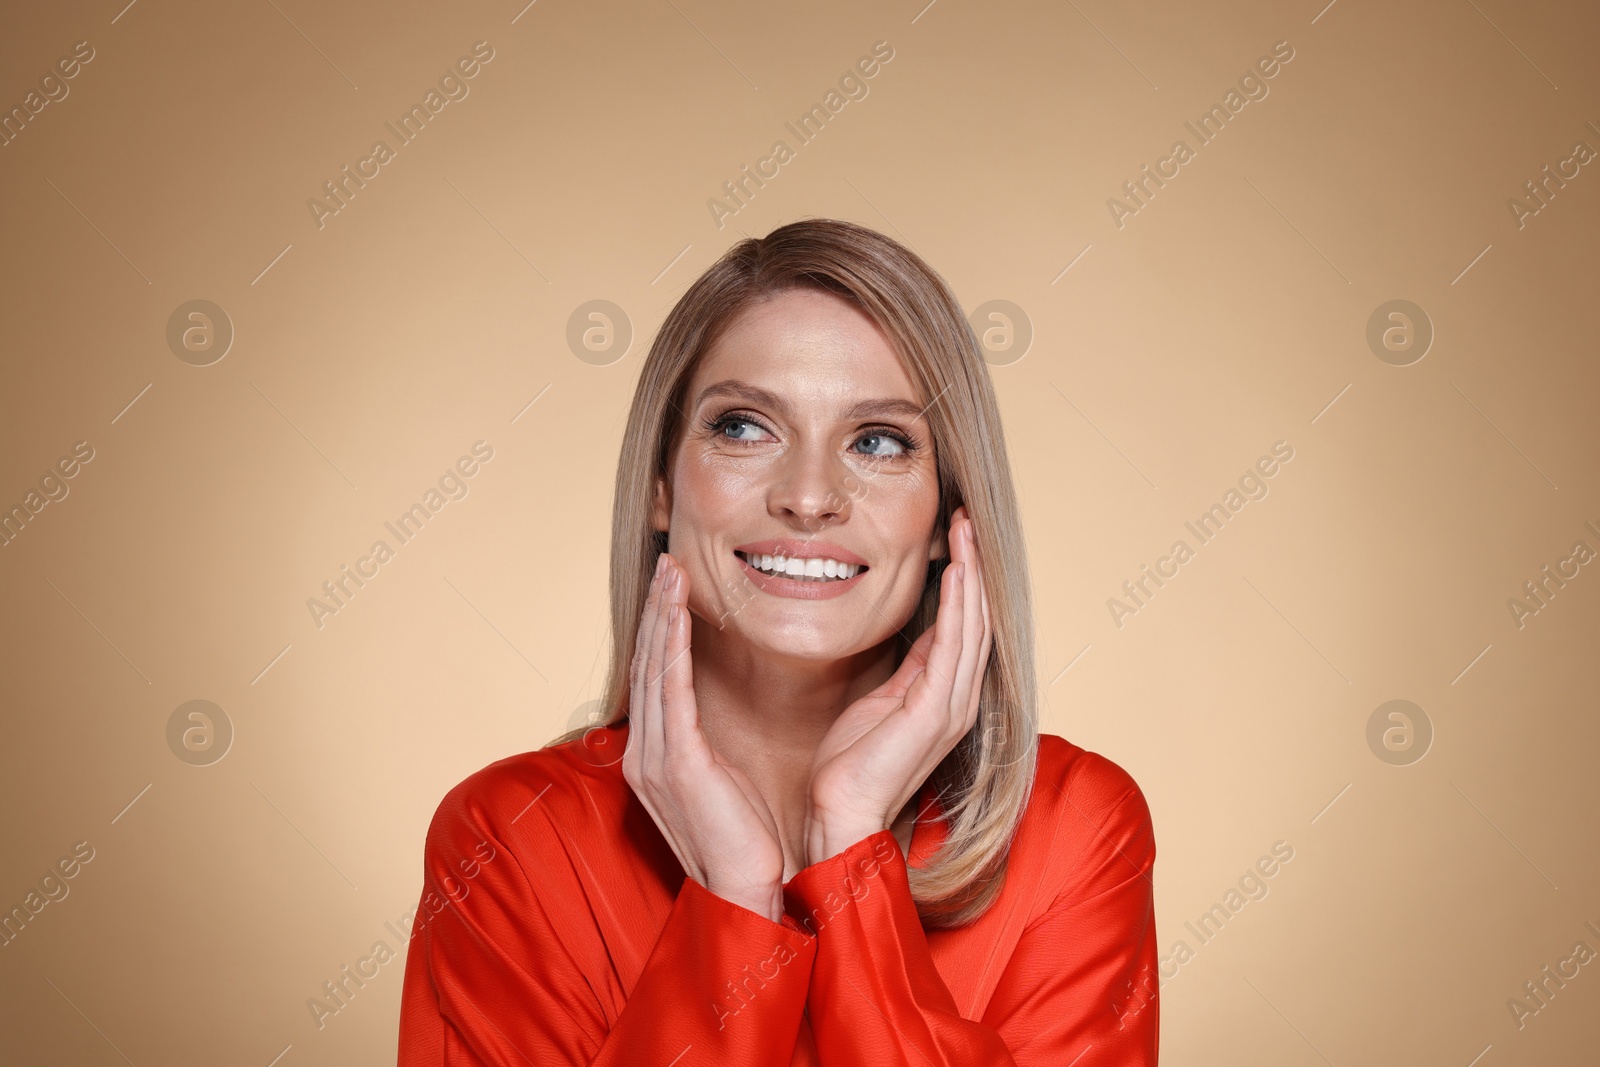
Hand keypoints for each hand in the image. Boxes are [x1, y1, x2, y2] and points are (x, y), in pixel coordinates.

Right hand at [621, 553, 787, 920]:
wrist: (742, 893)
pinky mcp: (678, 764)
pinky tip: (677, 615)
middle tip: (668, 561)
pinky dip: (672, 648)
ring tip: (672, 571)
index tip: (671, 587)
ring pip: (655, 669)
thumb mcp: (718, 782)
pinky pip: (673, 693)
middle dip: (656, 609)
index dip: (659, 628)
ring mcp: (654, 758)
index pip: (653, 676)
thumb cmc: (741, 841)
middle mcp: (643, 752)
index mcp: (652, 755)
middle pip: (647, 663)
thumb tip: (709, 718)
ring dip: (662, 615)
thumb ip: (704, 746)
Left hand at [804, 506, 992, 863]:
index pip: (964, 627)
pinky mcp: (935, 713)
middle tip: (966, 519)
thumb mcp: (882, 700)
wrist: (840, 813)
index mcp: (944, 696)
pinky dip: (957, 607)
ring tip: (965, 531)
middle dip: (973, 566)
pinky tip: (956, 573)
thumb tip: (924, 633)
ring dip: (970, 575)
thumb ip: (909, 668)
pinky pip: (952, 649)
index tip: (955, 536)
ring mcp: (951, 707)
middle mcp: (958, 699)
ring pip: (972, 626)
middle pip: (976, 619)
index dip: (964, 580)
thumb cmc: (851, 764)